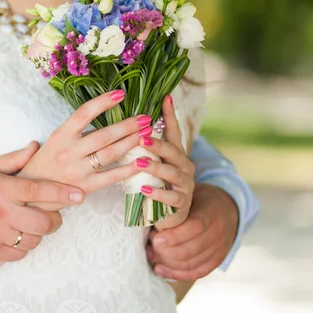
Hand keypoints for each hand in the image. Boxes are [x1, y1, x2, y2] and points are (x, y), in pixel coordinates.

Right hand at [0, 142, 84, 260]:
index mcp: (0, 188)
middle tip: (53, 216)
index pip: (37, 190)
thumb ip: (13, 159)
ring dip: (39, 234)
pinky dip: (25, 246)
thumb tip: (35, 146)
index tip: (79, 195)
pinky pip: (20, 254)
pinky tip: (19, 236)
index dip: (61, 193)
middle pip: (42, 222)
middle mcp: (0, 213)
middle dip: (55, 220)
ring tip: (33, 225)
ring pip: (34, 240)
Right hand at [20, 90, 150, 209]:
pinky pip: (111, 177)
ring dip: (131, 142)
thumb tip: (104, 115)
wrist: (30, 190)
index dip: (103, 102)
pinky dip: (128, 169)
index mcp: (61, 135)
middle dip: (128, 125)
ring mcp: (77, 170)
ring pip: (110, 153)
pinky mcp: (85, 187)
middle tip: (146, 118)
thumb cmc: (46, 161)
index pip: (84, 113)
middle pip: (104, 135)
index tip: (121, 94)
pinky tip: (142, 162)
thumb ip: (77, 131)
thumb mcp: (55, 140)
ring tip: (147, 134)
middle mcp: (69, 152)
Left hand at [133, 95, 194, 228]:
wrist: (170, 215)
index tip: (165, 98)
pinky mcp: (181, 204)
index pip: (173, 132)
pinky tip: (144, 190)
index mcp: (176, 154)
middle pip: (173, 151)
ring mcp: (185, 185)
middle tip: (141, 136)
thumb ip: (145, 146)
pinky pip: (171, 198)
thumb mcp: (153, 163)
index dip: (170, 115)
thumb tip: (128, 123)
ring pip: (172, 173)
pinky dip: (158, 193)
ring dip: (155, 167)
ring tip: (138, 163)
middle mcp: (184, 166)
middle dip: (157, 143)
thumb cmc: (157, 184)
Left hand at [147, 183, 239, 279]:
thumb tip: (147, 204)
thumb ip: (174, 201)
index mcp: (210, 214)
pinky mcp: (216, 261)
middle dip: (166, 251)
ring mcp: (218, 249)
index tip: (155, 238)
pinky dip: (176, 273)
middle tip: (150, 244)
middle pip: (190, 250)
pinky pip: (196, 272)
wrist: (228, 209)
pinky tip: (159, 268)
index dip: (174, 236)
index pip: (194, 228)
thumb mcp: (191, 193)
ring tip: (151, 253)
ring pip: (190, 263)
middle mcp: (217, 234)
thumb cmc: (201, 200)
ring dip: (167, 261)